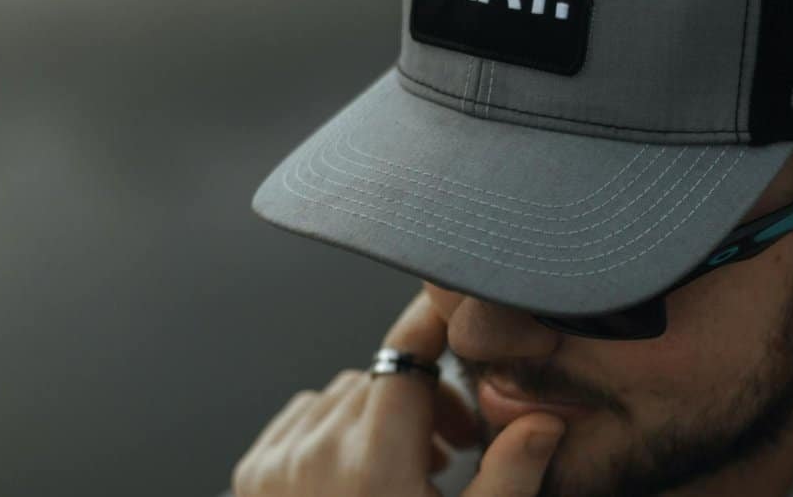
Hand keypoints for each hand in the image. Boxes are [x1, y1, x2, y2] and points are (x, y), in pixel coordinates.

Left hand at [231, 289, 566, 496]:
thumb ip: (509, 477)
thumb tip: (543, 420)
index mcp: (372, 465)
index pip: (407, 358)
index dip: (436, 327)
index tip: (456, 316)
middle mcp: (314, 454)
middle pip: (382, 380)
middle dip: (422, 400)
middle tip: (451, 449)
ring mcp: (273, 465)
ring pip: (341, 395)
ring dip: (377, 414)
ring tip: (406, 469)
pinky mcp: (249, 477)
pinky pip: (300, 417)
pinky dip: (332, 429)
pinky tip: (356, 475)